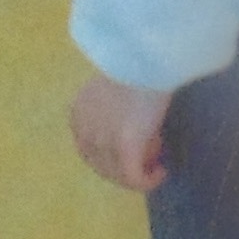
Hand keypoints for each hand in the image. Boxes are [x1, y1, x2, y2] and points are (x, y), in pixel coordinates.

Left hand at [66, 72, 176, 193]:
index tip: (134, 149)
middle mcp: (84, 132)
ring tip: (158, 163)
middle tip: (150, 158)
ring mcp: (103, 142)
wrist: (146, 58)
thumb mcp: (114, 87)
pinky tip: (161, 172)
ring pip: (118, 174)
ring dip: (138, 172)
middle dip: (125, 167)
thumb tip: (127, 121)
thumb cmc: (136, 64)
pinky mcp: (125, 148)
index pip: (89, 149)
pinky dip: (148, 180)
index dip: (111, 155)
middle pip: (101, 165)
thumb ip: (112, 106)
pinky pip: (134, 177)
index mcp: (77, 114)